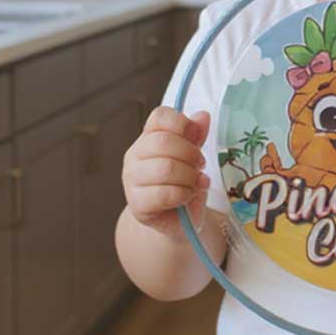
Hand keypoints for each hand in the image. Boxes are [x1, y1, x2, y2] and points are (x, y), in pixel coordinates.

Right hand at [122, 106, 210, 241]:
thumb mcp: (193, 155)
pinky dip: (184, 194)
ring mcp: (132, 180)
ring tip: (196, 182)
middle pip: (163, 142)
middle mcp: (135, 156)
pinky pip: (164, 194)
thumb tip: (203, 116)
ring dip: (189, 176)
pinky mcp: (137, 205)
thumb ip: (196, 135)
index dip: (183, 124)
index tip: (197, 138)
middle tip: (200, 165)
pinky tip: (188, 195)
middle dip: (190, 154)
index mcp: (148, 137)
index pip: (160, 117)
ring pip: (165, 168)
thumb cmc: (183, 183)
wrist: (178, 218)